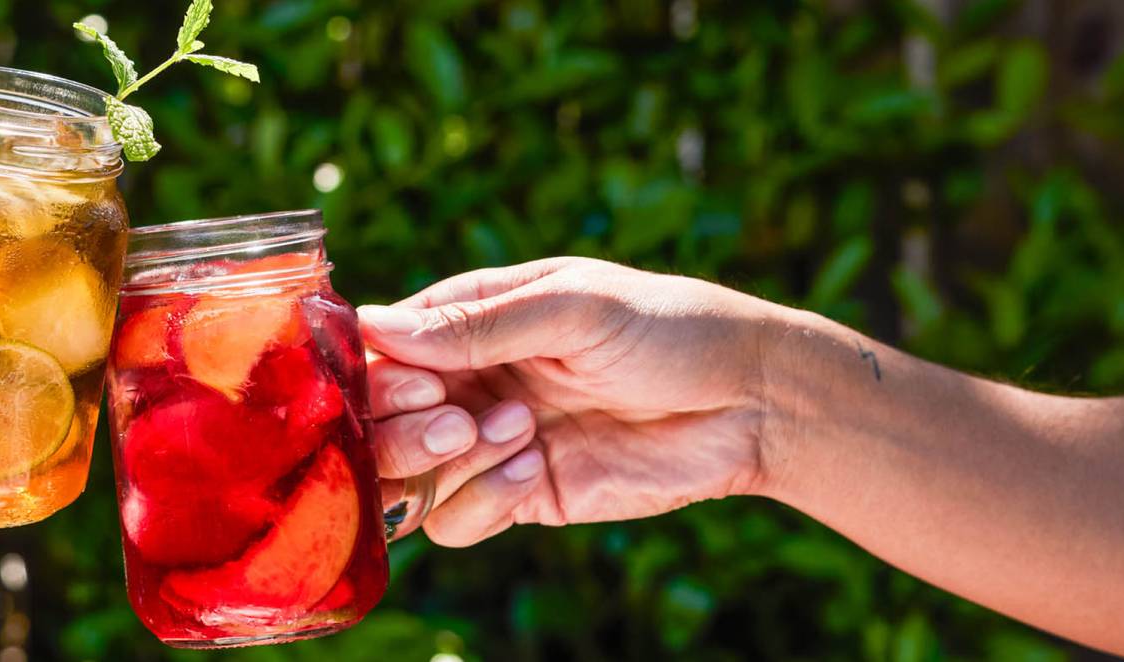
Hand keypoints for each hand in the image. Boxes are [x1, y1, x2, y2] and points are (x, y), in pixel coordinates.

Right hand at [361, 257, 779, 545]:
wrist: (751, 403)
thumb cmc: (670, 330)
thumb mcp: (572, 309)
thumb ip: (475, 325)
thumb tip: (372, 324)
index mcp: (472, 318)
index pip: (381, 349)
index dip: (381, 375)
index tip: (421, 383)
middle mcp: (470, 380)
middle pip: (380, 421)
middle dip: (404, 429)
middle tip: (461, 421)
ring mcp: (490, 442)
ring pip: (409, 477)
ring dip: (445, 465)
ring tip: (518, 435)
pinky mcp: (520, 496)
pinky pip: (457, 520)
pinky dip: (479, 502)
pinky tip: (531, 470)